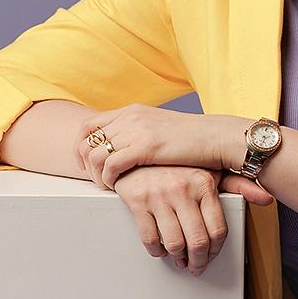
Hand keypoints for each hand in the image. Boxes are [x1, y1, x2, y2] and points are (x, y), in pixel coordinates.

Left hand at [76, 105, 237, 188]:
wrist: (216, 138)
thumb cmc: (194, 140)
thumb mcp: (160, 129)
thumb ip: (141, 133)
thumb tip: (127, 149)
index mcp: (133, 111)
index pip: (90, 125)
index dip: (81, 146)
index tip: (86, 164)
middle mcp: (130, 117)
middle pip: (87, 141)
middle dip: (85, 164)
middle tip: (94, 179)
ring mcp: (136, 130)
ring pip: (95, 155)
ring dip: (96, 174)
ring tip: (107, 186)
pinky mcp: (145, 146)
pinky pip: (111, 165)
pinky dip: (108, 179)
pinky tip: (117, 187)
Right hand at [113, 165, 272, 274]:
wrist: (137, 152)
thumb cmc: (177, 164)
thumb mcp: (210, 170)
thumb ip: (238, 185)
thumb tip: (267, 198)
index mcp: (204, 184)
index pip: (217, 229)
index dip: (216, 250)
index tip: (211, 255)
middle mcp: (183, 189)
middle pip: (197, 241)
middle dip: (198, 261)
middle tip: (196, 266)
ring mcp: (159, 195)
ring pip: (174, 243)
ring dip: (178, 258)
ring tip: (179, 259)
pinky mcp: (137, 201)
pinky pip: (150, 238)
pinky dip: (156, 251)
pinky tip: (161, 249)